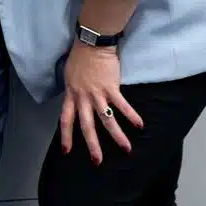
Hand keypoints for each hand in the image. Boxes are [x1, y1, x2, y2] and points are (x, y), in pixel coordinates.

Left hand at [58, 43, 142, 163]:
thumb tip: (76, 102)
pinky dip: (131, 115)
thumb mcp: (69, 77)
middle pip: (86, 126)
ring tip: (126, 149)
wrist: (91, 44)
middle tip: (97, 161)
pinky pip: (122, 105)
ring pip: (106, 119)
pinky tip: (140, 125)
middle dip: (92, 145)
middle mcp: (83, 98)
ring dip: (117, 136)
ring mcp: (97, 94)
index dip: (66, 136)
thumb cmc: (80, 58)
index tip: (67, 151)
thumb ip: (73, 92)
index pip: (65, 120)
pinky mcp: (111, 88)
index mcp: (71, 95)